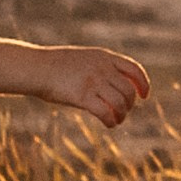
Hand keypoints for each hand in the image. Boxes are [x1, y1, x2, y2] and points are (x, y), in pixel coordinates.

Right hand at [33, 47, 150, 129]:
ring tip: (116, 120)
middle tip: (123, 112)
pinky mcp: (82, 96)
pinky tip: (108, 124)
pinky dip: (111, 121)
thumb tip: (112, 83)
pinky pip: (105, 112)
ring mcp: (93, 81)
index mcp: (103, 56)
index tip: (144, 95)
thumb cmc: (55, 65)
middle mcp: (102, 68)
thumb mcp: (83, 58)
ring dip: (122, 115)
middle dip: (130, 104)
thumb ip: (99, 67)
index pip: (134, 69)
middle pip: (129, 90)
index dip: (143, 83)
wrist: (36, 67)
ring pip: (120, 102)